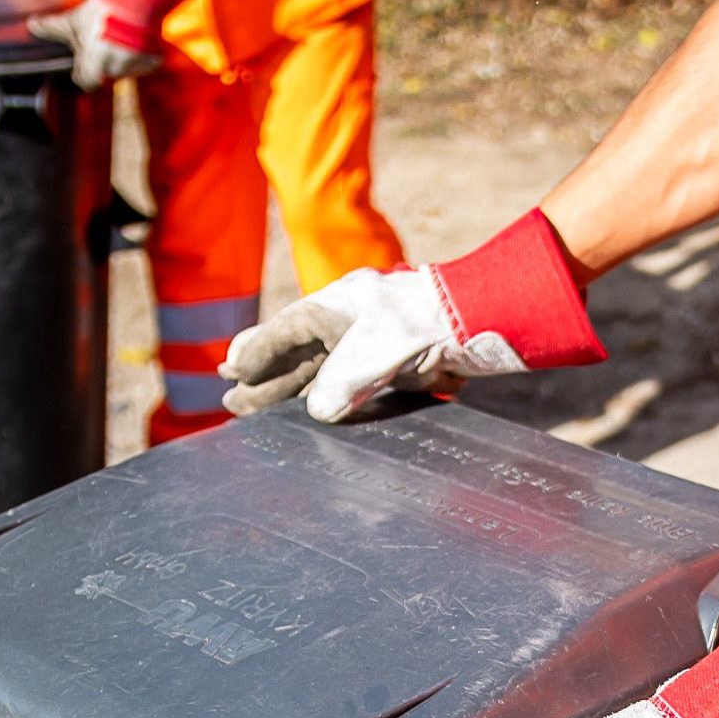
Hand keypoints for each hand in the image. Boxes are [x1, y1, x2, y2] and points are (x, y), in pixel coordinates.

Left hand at [31, 2, 161, 88]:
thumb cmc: (100, 13)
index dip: (82, 73)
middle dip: (102, 61)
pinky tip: (136, 40)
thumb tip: (32, 25)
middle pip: (105, 74)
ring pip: (125, 69)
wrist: (134, 2)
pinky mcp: (154, 61)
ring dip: (122, 58)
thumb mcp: (73, 20)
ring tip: (118, 38)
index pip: (86, 82)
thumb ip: (52, 28)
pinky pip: (146, 64)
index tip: (81, 63)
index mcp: (94, 65)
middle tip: (101, 42)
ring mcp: (137, 67)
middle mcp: (115, 71)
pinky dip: (142, 55)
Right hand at [222, 209, 606, 422]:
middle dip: (265, 376)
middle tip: (231, 397)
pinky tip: (322, 411)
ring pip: (325, 370)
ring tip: (258, 406)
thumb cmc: (429, 322)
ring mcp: (378, 341)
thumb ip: (339, 385)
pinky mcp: (402, 361)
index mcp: (337, 306)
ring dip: (295, 391)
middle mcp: (353, 321)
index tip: (230, 371)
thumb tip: (320, 411)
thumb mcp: (374, 354)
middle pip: (299, 354)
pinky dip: (335, 398)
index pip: (286, 332)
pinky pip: (358, 383)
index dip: (257, 354)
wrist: (488, 316)